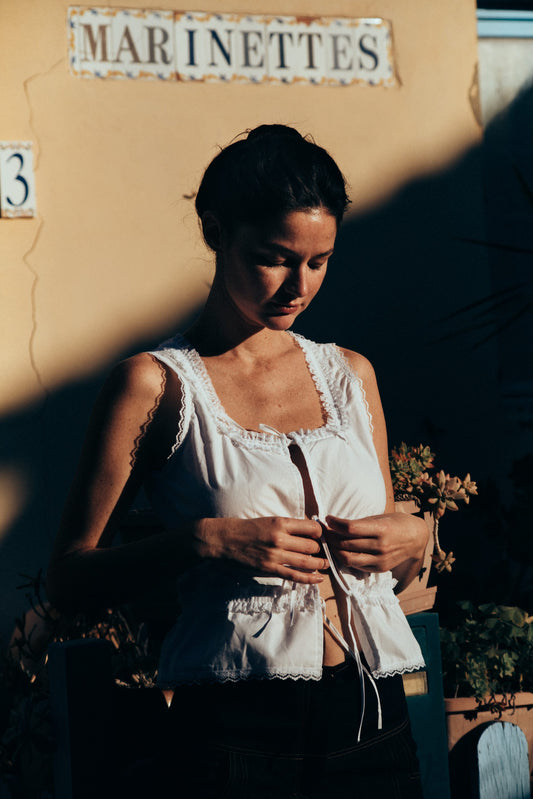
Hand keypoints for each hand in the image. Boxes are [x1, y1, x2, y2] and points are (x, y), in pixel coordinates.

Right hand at [194, 516, 328, 583]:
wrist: (224, 540)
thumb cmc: (245, 528)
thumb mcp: (268, 520)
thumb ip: (287, 526)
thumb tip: (307, 532)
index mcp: (280, 523)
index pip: (311, 528)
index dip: (320, 533)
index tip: (321, 535)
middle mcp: (280, 539)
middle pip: (312, 546)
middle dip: (320, 549)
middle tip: (323, 551)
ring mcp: (275, 555)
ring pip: (306, 561)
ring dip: (319, 564)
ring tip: (325, 564)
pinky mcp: (270, 569)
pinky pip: (294, 576)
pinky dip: (309, 579)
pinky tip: (318, 579)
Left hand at [324, 513, 427, 574]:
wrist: (416, 538)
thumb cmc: (395, 523)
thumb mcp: (379, 518)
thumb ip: (359, 523)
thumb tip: (335, 524)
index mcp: (381, 529)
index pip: (350, 528)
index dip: (335, 523)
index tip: (327, 518)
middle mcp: (381, 546)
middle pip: (346, 544)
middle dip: (330, 537)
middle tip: (323, 531)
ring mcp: (380, 559)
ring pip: (348, 558)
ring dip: (334, 550)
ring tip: (329, 542)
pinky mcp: (380, 568)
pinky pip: (356, 565)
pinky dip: (346, 558)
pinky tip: (341, 551)